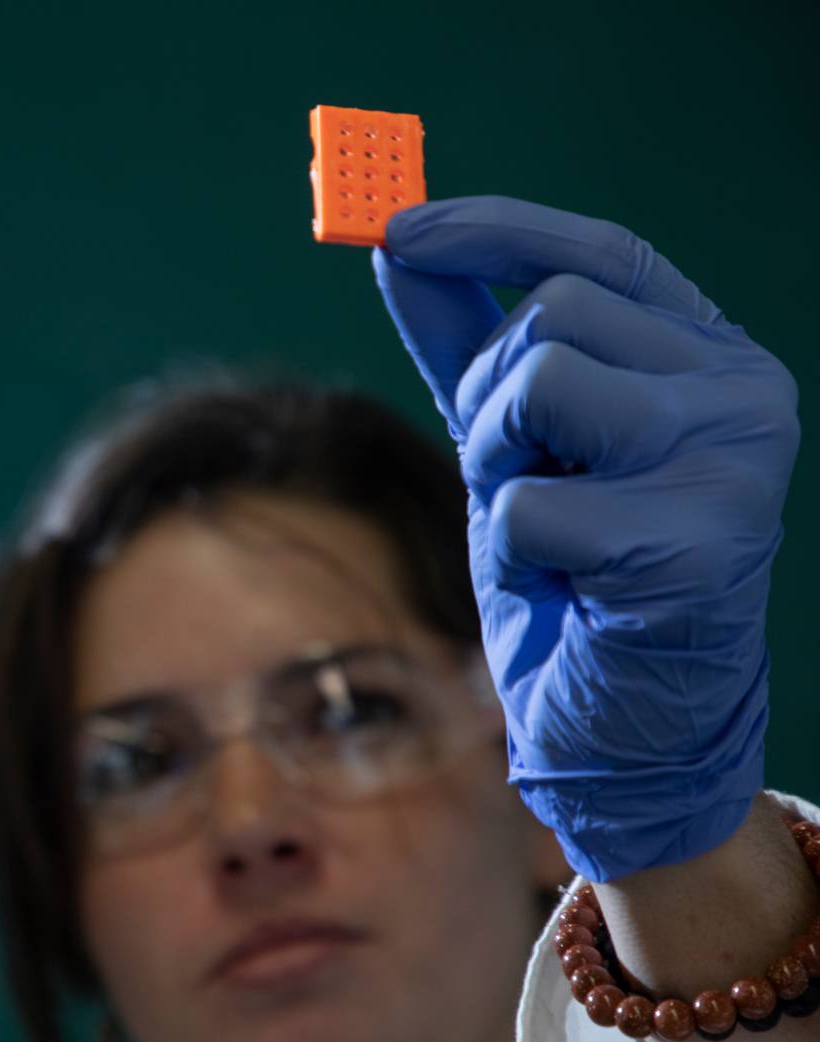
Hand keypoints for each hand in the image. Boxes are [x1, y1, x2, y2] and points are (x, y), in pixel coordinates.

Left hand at [373, 196, 799, 881]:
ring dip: (499, 464)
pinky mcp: (698, 546)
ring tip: (547, 526)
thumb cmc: (573, 569)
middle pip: (552, 316)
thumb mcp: (510, 440)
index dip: (494, 229)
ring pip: (540, 385)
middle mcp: (744, 393)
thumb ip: (462, 343)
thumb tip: (394, 240)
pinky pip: (530, 502)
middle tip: (522, 474)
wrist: (625, 717)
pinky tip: (568, 584)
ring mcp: (735, 466)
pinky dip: (515, 549)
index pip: (601, 252)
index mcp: (709, 355)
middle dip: (490, 397)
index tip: (394, 226)